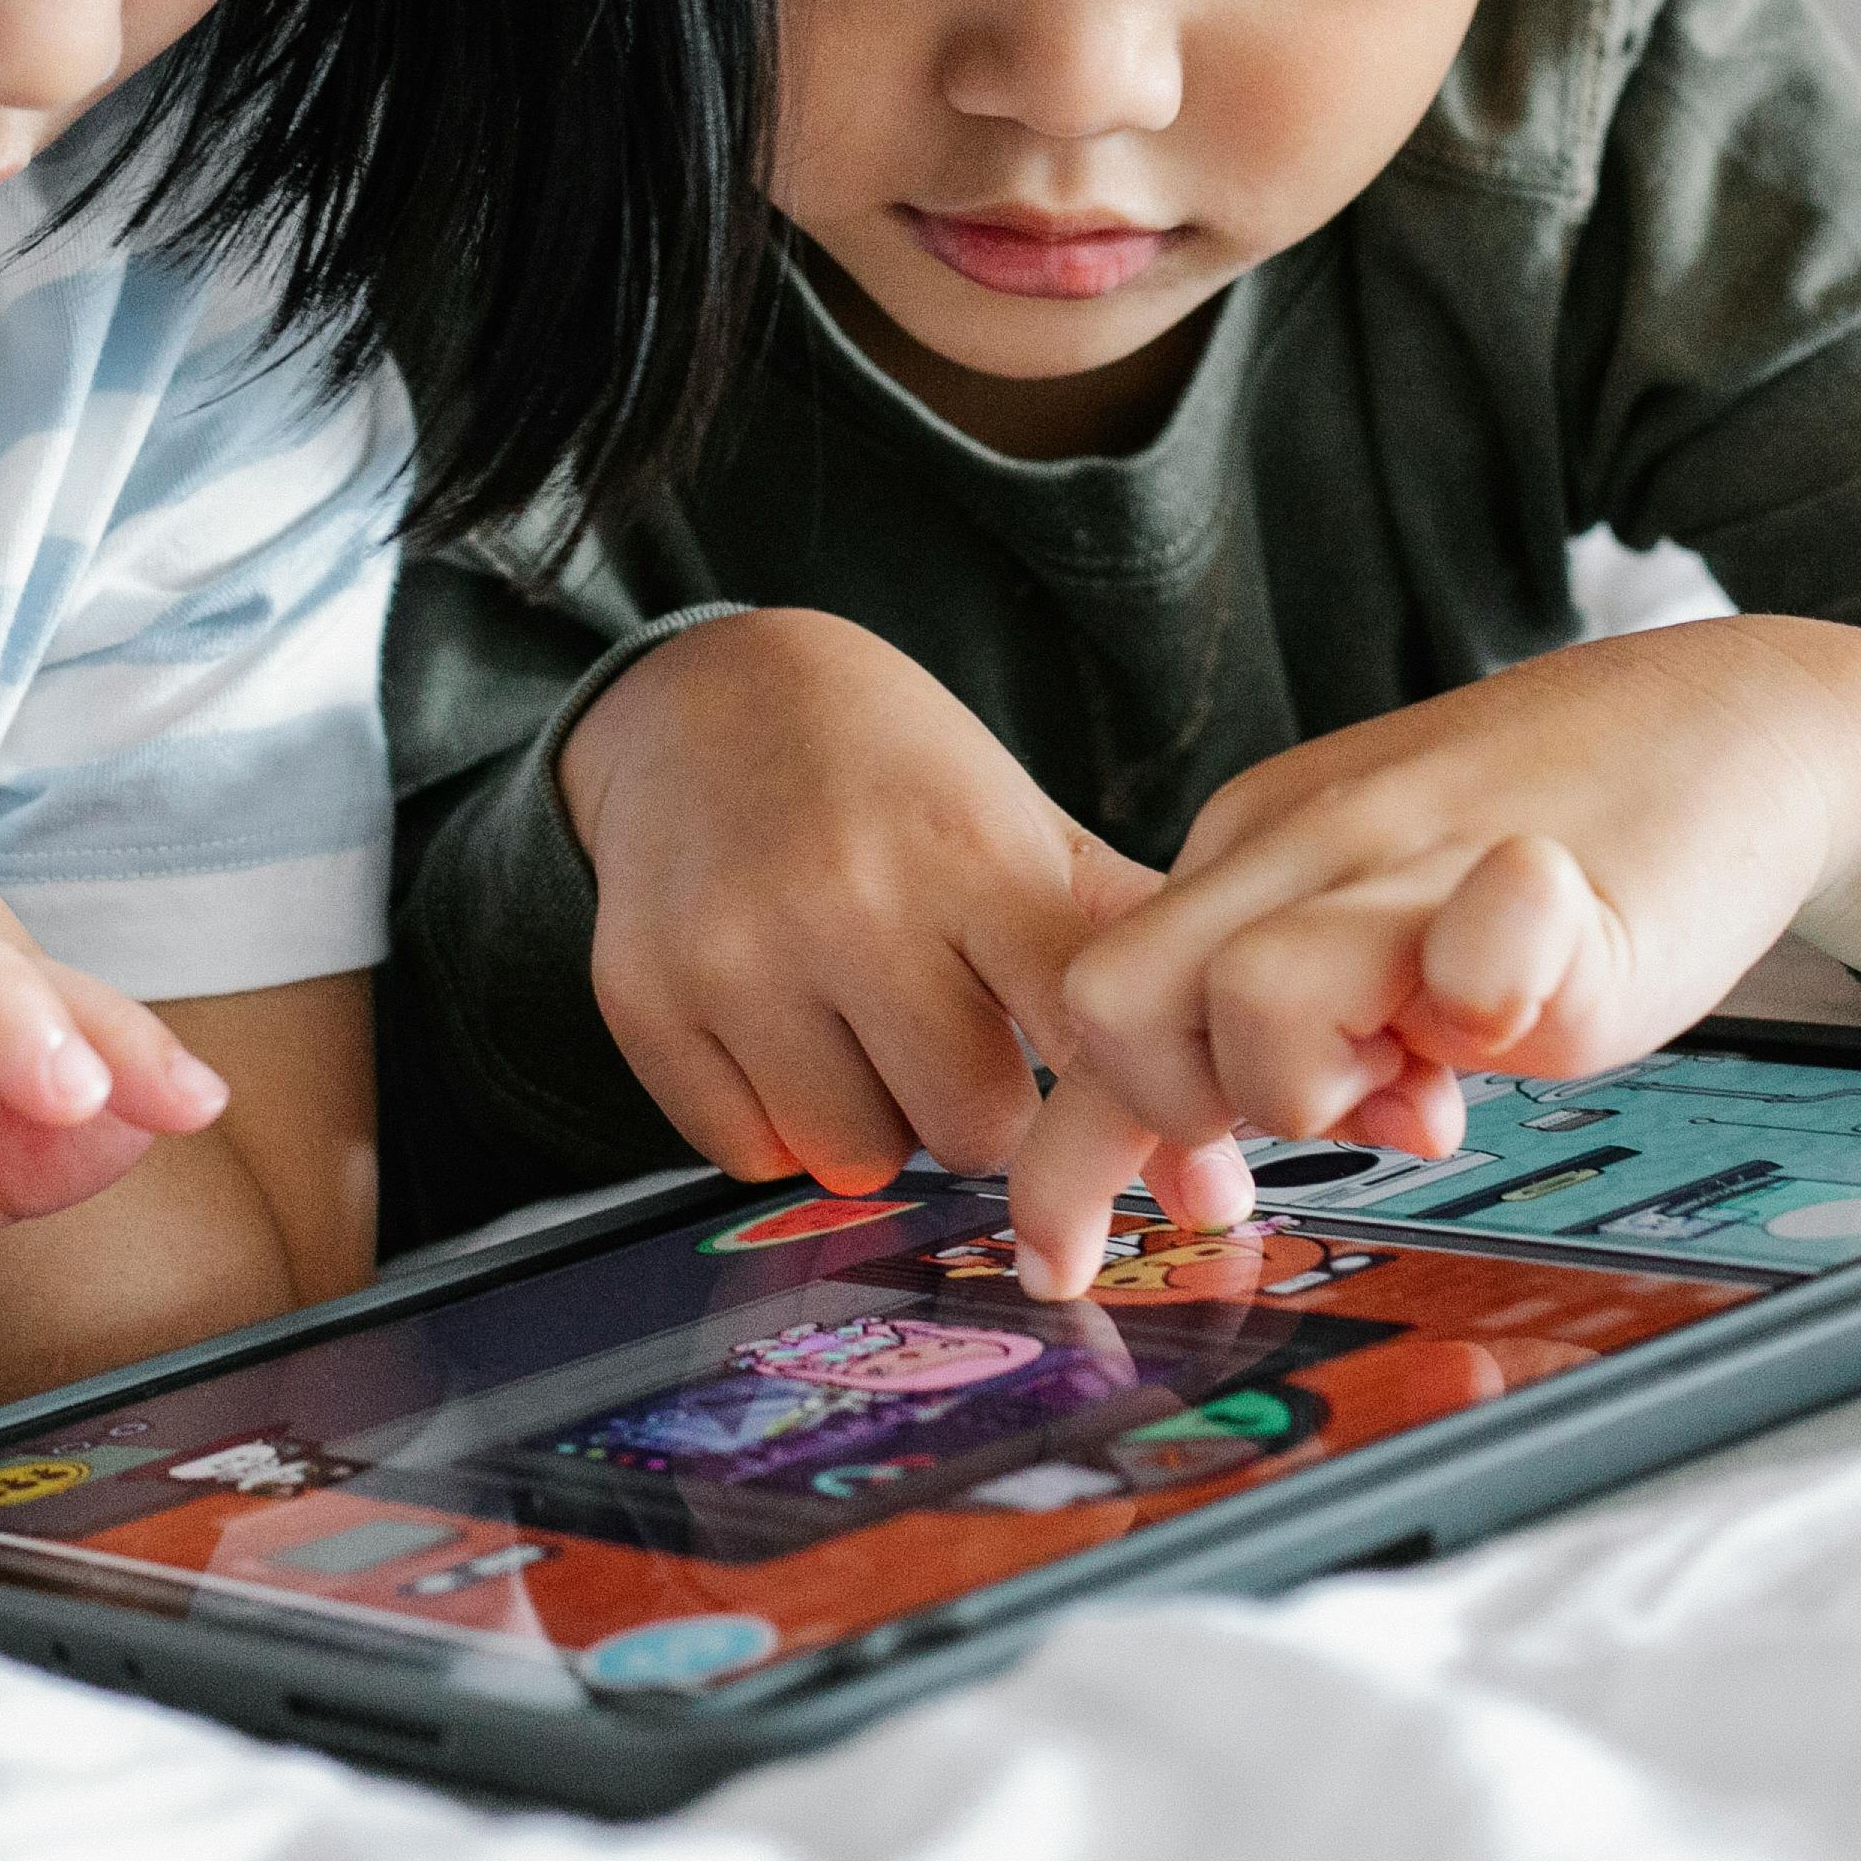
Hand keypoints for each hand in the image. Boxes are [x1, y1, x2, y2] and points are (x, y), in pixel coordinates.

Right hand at [559, 609, 1163, 1187]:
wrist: (710, 696)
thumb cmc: (897, 778)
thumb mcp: (1024, 827)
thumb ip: (1124, 964)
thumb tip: (1217, 1164)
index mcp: (968, 854)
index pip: (1077, 1034)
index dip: (1106, 1089)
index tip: (1106, 1094)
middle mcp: (847, 902)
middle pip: (968, 1128)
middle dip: (978, 1107)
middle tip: (957, 1039)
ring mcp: (735, 952)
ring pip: (853, 1156)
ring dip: (875, 1122)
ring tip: (864, 1030)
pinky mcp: (643, 997)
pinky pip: (746, 1152)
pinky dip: (776, 1122)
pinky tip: (781, 1035)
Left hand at [1001, 624, 1860, 1295]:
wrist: (1739, 724)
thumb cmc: (1559, 835)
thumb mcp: (1378, 913)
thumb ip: (1291, 1014)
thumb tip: (1208, 1161)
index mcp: (1253, 850)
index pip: (1096, 1000)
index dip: (1075, 1147)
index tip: (1061, 1256)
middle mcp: (1308, 840)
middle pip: (1119, 1000)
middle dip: (1183, 1115)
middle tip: (1320, 1116)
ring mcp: (1423, 855)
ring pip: (1255, 991)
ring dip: (1319, 1082)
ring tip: (1433, 1069)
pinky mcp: (1559, 885)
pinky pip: (1477, 947)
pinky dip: (1481, 999)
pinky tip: (1527, 1015)